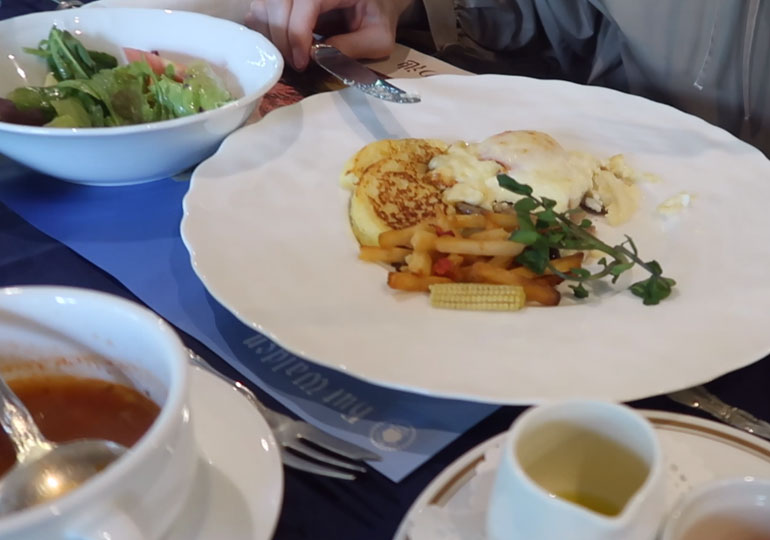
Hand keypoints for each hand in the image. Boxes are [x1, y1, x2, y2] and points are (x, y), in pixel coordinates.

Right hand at [245, 0, 414, 70]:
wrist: (374, 1)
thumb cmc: (377, 17)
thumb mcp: (377, 38)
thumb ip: (351, 48)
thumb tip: (317, 57)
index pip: (303, 2)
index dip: (297, 34)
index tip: (302, 63)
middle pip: (276, 3)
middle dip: (282, 39)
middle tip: (296, 65)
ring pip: (262, 6)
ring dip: (271, 37)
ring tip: (291, 56)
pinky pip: (259, 10)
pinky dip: (265, 31)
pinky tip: (283, 47)